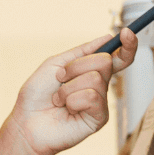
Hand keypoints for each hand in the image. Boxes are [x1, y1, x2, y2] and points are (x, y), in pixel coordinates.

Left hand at [4, 30, 136, 154]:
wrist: (26, 122)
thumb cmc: (37, 95)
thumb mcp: (55, 64)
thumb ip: (81, 51)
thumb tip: (107, 38)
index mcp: (91, 71)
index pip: (118, 57)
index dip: (127, 45)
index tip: (126, 32)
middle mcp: (99, 86)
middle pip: (104, 61)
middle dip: (76, 67)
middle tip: (60, 79)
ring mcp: (100, 102)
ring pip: (95, 79)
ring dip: (69, 87)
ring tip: (59, 99)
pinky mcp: (99, 118)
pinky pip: (92, 97)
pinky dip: (72, 100)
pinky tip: (66, 109)